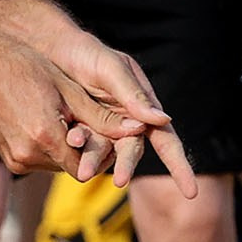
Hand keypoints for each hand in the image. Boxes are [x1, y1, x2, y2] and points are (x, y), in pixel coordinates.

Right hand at [0, 37, 192, 192]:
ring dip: (70, 150)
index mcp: (46, 136)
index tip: (111, 135)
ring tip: (71, 123)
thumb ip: (103, 116)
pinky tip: (52, 125)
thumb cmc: (26, 69)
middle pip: (75, 167)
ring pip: (59, 165)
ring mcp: (16, 160)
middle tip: (94, 127)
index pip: (90, 163)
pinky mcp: (9, 159)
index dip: (105, 151)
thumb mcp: (69, 90)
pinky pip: (41, 161)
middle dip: (88, 151)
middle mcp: (28, 154)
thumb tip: (140, 128)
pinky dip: (52, 149)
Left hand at [41, 26, 196, 193]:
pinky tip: (69, 143)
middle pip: (131, 150)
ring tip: (83, 170)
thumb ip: (133, 95)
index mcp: (143, 108)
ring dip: (95, 160)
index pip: (166, 140)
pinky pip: (81, 146)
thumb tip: (164, 120)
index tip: (190, 191)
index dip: (178, 165)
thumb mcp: (110, 69)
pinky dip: (76, 147)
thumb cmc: (87, 54)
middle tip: (119, 180)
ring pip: (104, 151)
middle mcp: (126, 123)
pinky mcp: (79, 131)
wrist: (51, 50)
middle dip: (126, 166)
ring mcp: (101, 129)